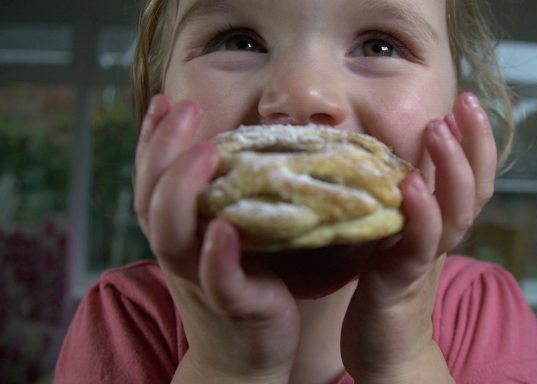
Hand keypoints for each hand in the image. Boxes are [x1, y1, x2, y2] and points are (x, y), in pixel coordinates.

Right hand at [133, 95, 298, 382]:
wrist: (245, 357)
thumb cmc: (239, 286)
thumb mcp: (220, 238)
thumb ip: (220, 202)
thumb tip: (236, 151)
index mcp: (177, 233)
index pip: (152, 179)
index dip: (152, 140)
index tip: (165, 101)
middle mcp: (180, 252)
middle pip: (153, 197)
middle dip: (163, 150)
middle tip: (184, 109)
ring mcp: (202, 279)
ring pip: (173, 236)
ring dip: (182, 193)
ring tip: (203, 154)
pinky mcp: (234, 304)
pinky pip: (219, 280)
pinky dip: (216, 255)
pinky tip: (224, 230)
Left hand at [341, 92, 497, 382]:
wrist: (385, 345)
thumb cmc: (387, 283)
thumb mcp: (399, 231)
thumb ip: (405, 198)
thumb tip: (397, 152)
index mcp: (444, 222)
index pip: (472, 176)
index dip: (476, 140)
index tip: (467, 101)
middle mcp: (444, 236)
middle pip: (475, 187)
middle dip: (473, 143)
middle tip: (464, 102)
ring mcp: (427, 257)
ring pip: (455, 211)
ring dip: (451, 168)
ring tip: (440, 130)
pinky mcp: (402, 278)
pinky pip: (419, 244)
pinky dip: (422, 214)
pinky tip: (415, 185)